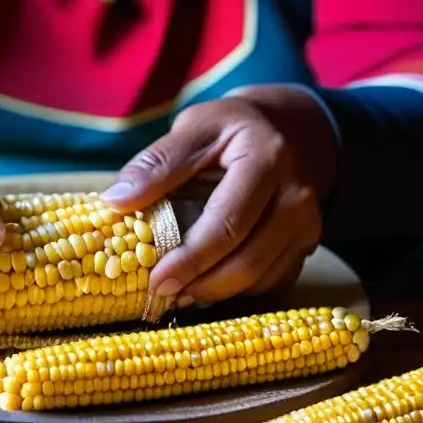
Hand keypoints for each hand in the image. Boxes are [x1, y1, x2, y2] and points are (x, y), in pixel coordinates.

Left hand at [100, 87, 336, 303]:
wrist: (288, 131)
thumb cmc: (230, 131)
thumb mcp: (194, 129)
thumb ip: (157, 163)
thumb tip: (115, 201)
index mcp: (267, 158)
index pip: (228, 223)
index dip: (190, 258)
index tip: (155, 281)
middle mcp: (297, 196)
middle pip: (248, 260)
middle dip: (201, 285)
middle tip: (161, 294)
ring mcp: (308, 225)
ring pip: (261, 279)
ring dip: (216, 294)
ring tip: (178, 293)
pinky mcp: (306, 246)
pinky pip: (271, 283)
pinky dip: (236, 292)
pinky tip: (205, 287)